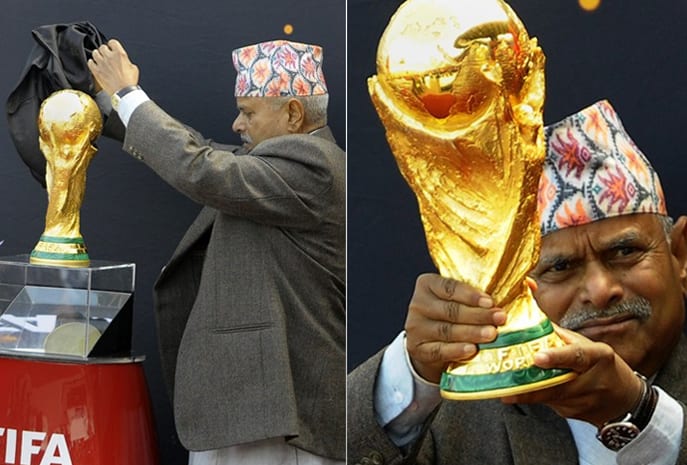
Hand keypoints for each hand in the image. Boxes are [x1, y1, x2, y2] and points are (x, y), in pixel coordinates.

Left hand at [87, 39, 139, 95]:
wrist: (123, 92)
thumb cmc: (129, 82)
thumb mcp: (134, 68)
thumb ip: (126, 61)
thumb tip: (124, 61)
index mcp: (120, 54)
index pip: (112, 42)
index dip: (112, 45)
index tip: (112, 48)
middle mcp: (109, 57)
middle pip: (102, 47)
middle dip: (104, 51)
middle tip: (107, 55)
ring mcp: (101, 63)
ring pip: (95, 53)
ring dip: (97, 55)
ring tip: (100, 59)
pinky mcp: (96, 71)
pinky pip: (90, 62)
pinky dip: (92, 63)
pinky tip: (95, 65)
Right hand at [404, 273, 505, 382]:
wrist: (430, 342)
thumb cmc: (453, 315)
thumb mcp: (460, 299)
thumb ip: (482, 291)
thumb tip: (528, 283)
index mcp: (427, 284)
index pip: (449, 287)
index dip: (470, 294)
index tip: (491, 301)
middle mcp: (417, 304)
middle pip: (450, 309)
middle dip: (478, 315)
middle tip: (500, 318)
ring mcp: (415, 327)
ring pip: (447, 330)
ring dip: (471, 332)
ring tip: (492, 334)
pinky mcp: (417, 348)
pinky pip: (438, 350)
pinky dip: (456, 351)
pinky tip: (472, 350)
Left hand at [501, 326, 643, 426]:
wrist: (625, 400)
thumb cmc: (602, 365)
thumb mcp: (587, 346)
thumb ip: (560, 336)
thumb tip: (531, 318)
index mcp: (598, 356)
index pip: (577, 355)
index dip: (557, 357)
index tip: (538, 357)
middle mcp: (593, 380)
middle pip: (559, 384)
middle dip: (532, 387)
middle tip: (508, 387)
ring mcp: (584, 401)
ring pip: (550, 397)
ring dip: (527, 394)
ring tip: (505, 391)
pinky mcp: (574, 413)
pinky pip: (550, 404)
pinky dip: (535, 398)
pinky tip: (521, 394)